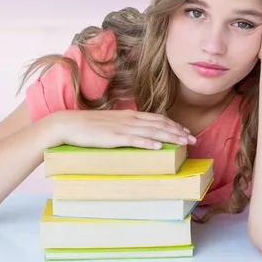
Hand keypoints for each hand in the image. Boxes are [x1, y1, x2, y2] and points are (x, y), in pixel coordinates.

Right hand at [50, 109, 196, 149]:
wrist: (69, 124)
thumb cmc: (88, 126)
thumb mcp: (111, 123)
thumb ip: (124, 126)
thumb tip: (136, 133)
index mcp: (128, 115)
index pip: (157, 118)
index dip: (173, 124)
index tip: (185, 132)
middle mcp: (129, 119)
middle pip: (159, 124)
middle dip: (178, 131)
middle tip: (193, 139)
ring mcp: (122, 128)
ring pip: (152, 131)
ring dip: (170, 136)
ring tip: (184, 142)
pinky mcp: (114, 138)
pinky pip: (135, 140)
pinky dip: (149, 142)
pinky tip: (160, 147)